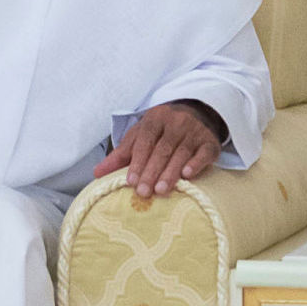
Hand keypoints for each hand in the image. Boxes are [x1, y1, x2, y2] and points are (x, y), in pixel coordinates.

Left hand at [103, 101, 224, 198]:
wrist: (197, 113)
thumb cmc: (162, 130)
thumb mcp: (140, 135)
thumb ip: (120, 155)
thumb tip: (96, 173)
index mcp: (155, 118)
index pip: (144, 140)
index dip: (137, 161)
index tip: (131, 181)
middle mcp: (176, 122)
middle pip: (162, 148)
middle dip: (151, 171)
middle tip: (144, 192)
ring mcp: (195, 131)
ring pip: (181, 152)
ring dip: (170, 172)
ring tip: (160, 191)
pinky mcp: (210, 142)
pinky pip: (204, 153)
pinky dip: (196, 164)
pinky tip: (188, 175)